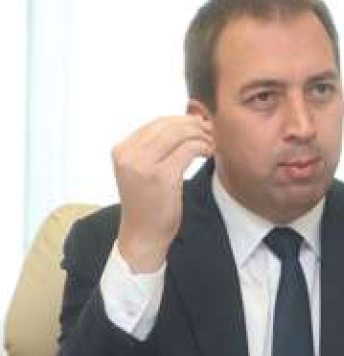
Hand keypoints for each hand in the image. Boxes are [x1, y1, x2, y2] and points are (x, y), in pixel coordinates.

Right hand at [113, 115, 214, 272]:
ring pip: (180, 134)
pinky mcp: (162, 176)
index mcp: (122, 150)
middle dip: (194, 125)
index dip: (182, 120)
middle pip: (169, 125)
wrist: (143, 235)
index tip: (199, 124)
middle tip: (210, 131)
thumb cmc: (148, 204)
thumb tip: (184, 124)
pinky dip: (202, 147)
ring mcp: (144, 165)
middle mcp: (129, 154)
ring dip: (200, 135)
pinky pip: (188, 149)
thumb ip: (153, 149)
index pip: (156, 123)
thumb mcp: (141, 171)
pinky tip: (208, 153)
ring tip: (210, 143)